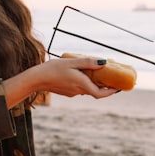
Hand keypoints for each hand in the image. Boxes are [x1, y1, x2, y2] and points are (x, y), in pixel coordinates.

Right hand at [2, 56, 119, 105]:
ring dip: (93, 83)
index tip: (118, 88)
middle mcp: (78, 91)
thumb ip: (88, 63)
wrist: (36, 79)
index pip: (100, 93)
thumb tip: (104, 62)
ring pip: (87, 89)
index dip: (111, 92)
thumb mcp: (72, 62)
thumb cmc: (53, 69)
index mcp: (81, 84)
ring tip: (97, 72)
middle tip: (111, 78)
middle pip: (95, 91)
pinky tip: (81, 73)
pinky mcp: (66, 92)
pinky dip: (84, 82)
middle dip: (104, 86)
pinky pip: (79, 88)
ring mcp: (72, 92)